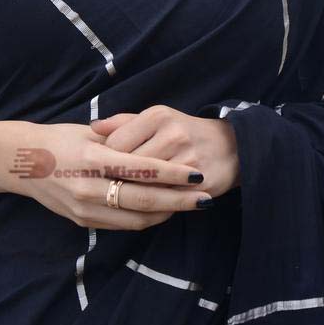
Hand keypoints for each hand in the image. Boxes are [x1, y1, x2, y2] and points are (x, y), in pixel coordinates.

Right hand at [0, 121, 212, 230]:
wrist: (21, 163)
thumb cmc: (60, 139)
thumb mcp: (90, 132)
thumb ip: (123, 140)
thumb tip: (161, 147)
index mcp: (91, 158)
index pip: (141, 168)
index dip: (172, 174)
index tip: (197, 174)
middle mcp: (87, 186)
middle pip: (143, 199)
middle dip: (179, 200)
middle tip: (206, 197)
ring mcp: (84, 208)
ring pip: (135, 218)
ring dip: (167, 213)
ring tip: (190, 205)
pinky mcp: (82, 221)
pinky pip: (122, 224)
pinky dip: (146, 219)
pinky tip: (163, 211)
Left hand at [89, 104, 239, 198]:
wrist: (229, 146)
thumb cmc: (182, 131)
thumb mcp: (154, 119)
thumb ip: (123, 123)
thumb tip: (93, 127)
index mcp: (157, 117)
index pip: (115, 143)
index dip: (104, 159)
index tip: (101, 166)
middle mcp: (172, 135)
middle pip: (129, 167)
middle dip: (114, 180)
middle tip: (104, 187)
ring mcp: (187, 160)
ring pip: (145, 187)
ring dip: (131, 196)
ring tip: (119, 199)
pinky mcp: (198, 184)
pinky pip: (166, 201)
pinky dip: (152, 207)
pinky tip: (143, 208)